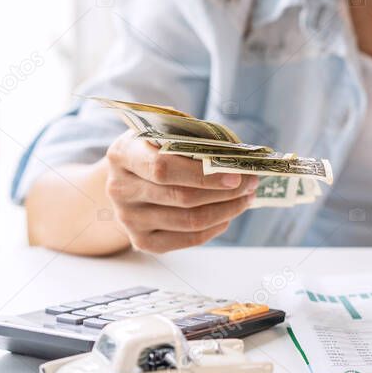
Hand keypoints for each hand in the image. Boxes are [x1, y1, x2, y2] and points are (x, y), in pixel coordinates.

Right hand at [104, 130, 258, 252]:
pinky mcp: (142, 240)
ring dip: (227, 210)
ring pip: (189, 221)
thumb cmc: (155, 149)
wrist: (126, 179)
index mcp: (123, 154)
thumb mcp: (166, 131)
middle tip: (251, 183)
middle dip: (225, 192)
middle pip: (182, 197)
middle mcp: (120, 189)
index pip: (163, 168)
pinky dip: (214, 227)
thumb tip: (236, 154)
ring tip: (247, 198)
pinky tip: (228, 215)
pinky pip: (187, 239)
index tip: (236, 175)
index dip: (203, 174)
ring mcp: (128, 218)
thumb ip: (193, 137)